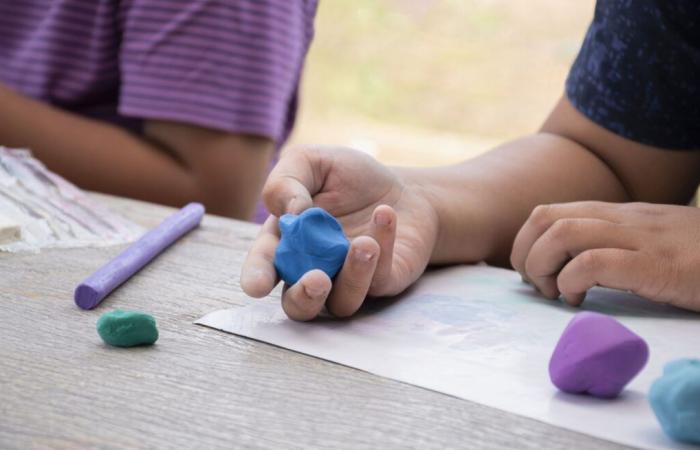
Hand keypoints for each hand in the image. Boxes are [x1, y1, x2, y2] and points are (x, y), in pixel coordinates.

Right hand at [240, 147, 439, 319]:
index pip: (263, 268)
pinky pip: (380, 280)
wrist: (406, 190)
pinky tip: (385, 214)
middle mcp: (313, 271)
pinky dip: (383, 247)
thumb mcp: (313, 162)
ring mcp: (348, 282)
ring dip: (353, 276)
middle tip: (317, 279)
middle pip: (298, 305)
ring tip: (365, 243)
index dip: (256, 278)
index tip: (257, 286)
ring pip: (342, 303)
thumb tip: (289, 212)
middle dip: (304, 298)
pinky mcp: (383, 283)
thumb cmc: (351, 179)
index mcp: (286, 245)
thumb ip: (286, 180)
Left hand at [511, 201, 699, 310]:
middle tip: (536, 285)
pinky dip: (572, 280)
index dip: (526, 241)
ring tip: (554, 292)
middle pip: (545, 217)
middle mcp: (623, 219)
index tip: (534, 273)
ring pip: (563, 233)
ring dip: (543, 265)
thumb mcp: (651, 243)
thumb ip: (614, 246)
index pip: (550, 212)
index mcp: (618, 215)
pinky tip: (579, 301)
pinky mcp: (657, 265)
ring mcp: (640, 238)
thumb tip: (570, 267)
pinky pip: (595, 262)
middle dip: (525, 252)